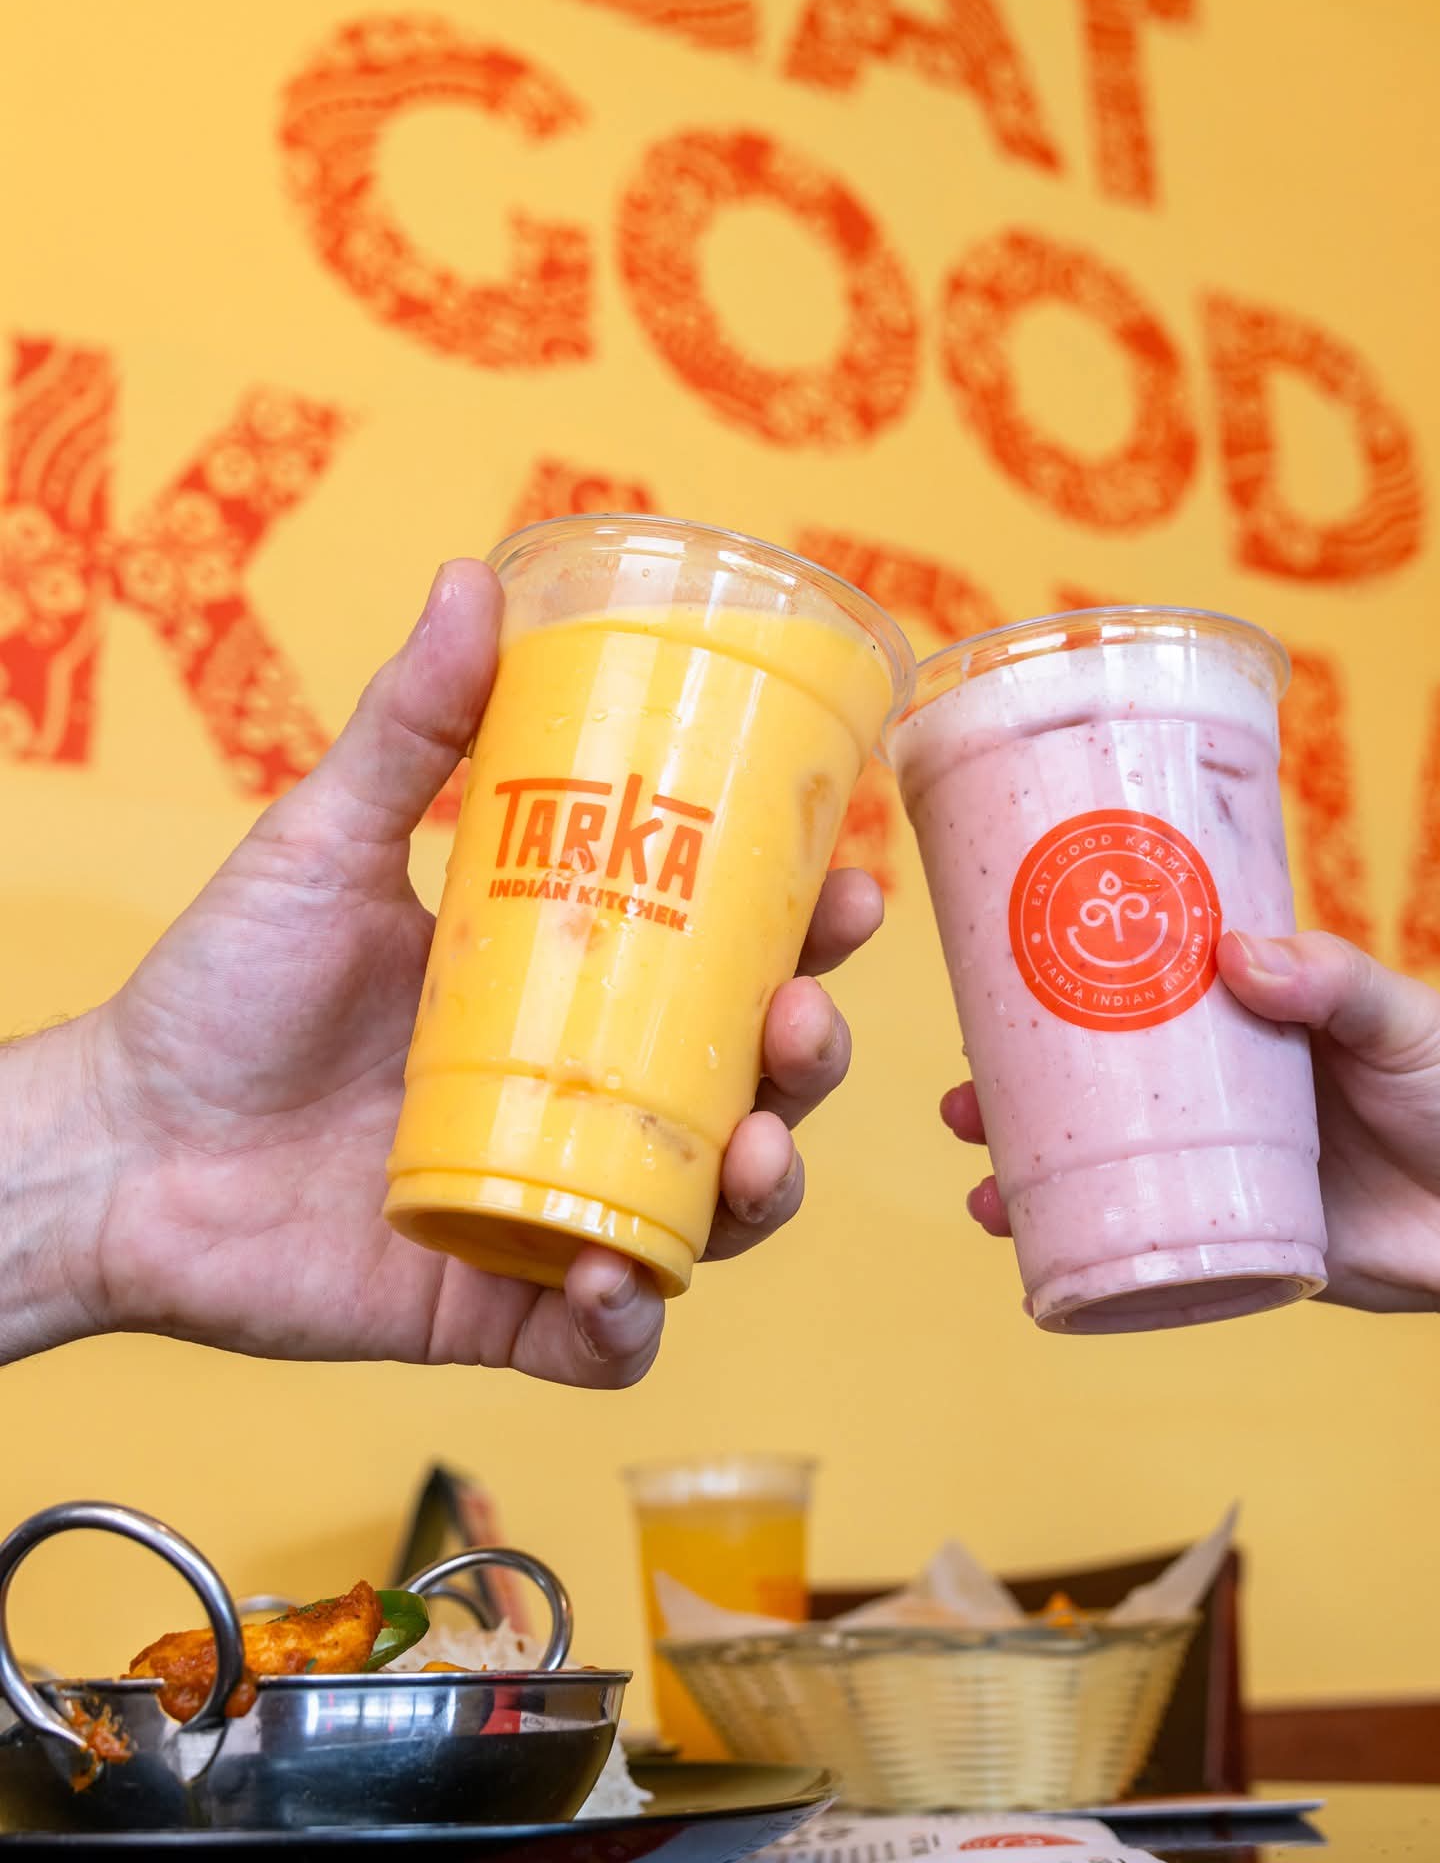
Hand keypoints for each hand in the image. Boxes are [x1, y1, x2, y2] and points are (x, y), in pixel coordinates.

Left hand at [7, 561, 880, 1382]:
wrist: (115, 1147)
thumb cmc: (221, 990)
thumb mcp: (326, 843)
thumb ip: (408, 727)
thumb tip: (472, 580)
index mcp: (568, 988)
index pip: (722, 964)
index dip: (805, 936)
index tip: (842, 888)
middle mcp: (580, 1097)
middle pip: (743, 1088)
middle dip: (808, 1062)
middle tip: (802, 1022)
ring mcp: (549, 1203)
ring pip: (705, 1215)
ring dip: (758, 1191)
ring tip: (750, 1156)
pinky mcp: (495, 1306)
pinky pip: (604, 1342)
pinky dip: (630, 1325)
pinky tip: (618, 1282)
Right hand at [949, 931, 1439, 1356]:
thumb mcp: (1406, 1022)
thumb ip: (1332, 984)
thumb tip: (1235, 954)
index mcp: (1249, 1025)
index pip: (1135, 998)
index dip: (1060, 990)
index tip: (991, 982)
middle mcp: (1220, 1096)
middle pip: (1094, 1090)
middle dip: (1013, 1094)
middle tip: (959, 1095)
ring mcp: (1226, 1173)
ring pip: (1106, 1171)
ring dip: (1030, 1176)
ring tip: (979, 1181)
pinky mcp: (1246, 1246)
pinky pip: (1153, 1250)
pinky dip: (1088, 1253)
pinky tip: (1035, 1255)